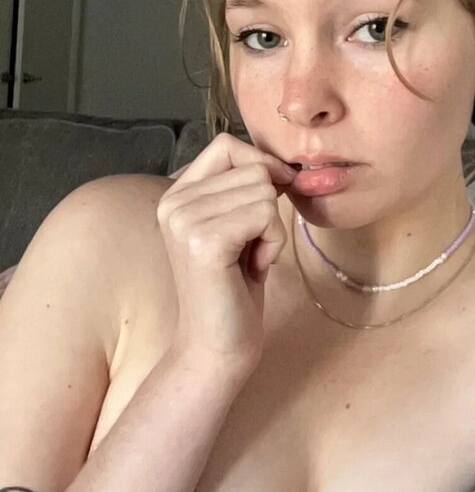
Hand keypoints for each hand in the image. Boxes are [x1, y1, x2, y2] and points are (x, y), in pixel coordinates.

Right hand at [158, 133, 296, 377]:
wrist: (218, 347)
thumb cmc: (235, 286)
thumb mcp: (237, 223)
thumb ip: (246, 186)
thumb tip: (282, 162)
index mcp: (177, 194)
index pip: (227, 145)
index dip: (260, 165)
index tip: (269, 200)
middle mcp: (174, 202)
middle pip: (252, 168)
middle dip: (268, 207)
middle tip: (249, 248)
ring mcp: (185, 221)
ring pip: (263, 191)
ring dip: (271, 227)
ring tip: (248, 258)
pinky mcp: (204, 242)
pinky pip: (266, 215)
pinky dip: (273, 242)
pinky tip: (253, 267)